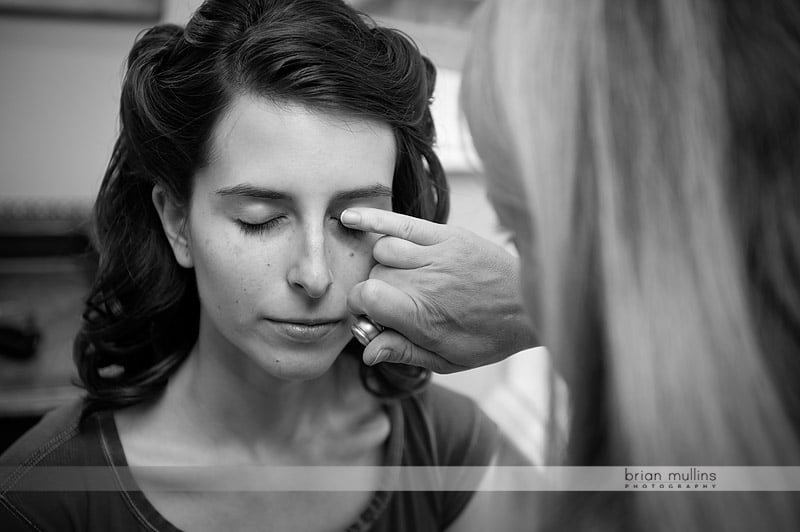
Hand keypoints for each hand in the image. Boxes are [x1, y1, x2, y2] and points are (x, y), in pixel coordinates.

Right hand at [341, 208, 537, 372]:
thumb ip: (404, 352)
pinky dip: (372, 219)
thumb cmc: (489, 336)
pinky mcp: (446, 235)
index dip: (359, 308)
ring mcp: (436, 254)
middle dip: (372, 290)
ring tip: (393, 278)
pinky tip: (349, 218)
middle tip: (390, 303)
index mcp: (422, 316)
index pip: (366, 299)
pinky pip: (401, 222)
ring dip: (379, 265)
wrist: (531, 303)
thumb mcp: (448, 360)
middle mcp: (425, 282)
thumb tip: (366, 352)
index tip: (370, 316)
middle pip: (373, 275)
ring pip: (382, 249)